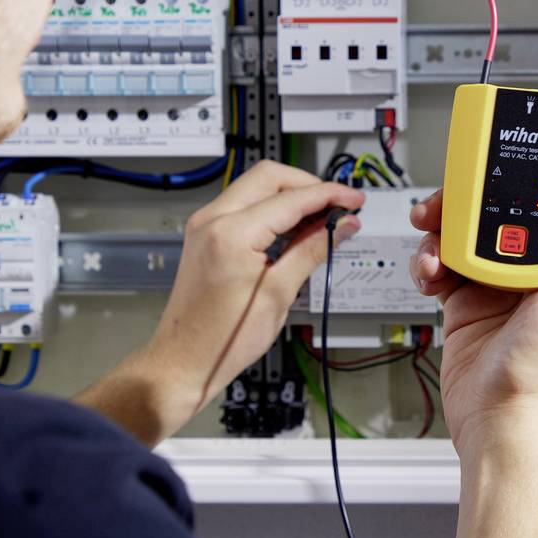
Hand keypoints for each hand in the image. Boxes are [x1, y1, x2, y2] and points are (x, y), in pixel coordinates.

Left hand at [75, 161, 362, 443]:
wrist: (183, 361)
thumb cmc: (223, 339)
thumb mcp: (279, 294)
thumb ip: (312, 250)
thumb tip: (341, 226)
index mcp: (231, 233)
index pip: (292, 198)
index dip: (329, 196)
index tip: (354, 200)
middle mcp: (212, 219)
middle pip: (270, 176)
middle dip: (309, 186)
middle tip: (339, 205)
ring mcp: (205, 225)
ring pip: (256, 186)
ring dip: (291, 196)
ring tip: (323, 219)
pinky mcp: (205, 234)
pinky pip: (244, 205)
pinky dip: (273, 208)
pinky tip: (295, 227)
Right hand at [409, 190, 537, 454]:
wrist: (495, 417)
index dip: (531, 184)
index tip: (511, 169)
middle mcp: (534, 272)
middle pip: (500, 212)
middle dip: (472, 201)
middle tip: (452, 201)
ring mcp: (497, 283)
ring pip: (466, 232)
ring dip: (444, 230)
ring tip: (435, 242)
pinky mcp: (466, 297)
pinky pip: (443, 261)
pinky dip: (430, 260)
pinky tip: (431, 272)